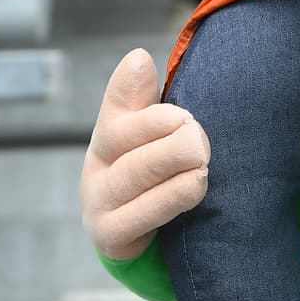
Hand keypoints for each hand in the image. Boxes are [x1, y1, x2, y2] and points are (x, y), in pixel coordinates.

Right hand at [80, 49, 210, 260]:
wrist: (151, 244)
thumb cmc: (158, 178)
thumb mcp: (154, 138)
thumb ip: (146, 101)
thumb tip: (138, 56)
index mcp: (109, 135)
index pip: (116, 106)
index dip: (131, 87)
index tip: (155, 73)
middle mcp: (97, 166)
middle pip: (124, 139)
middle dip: (166, 131)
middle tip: (199, 132)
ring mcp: (99, 203)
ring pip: (133, 175)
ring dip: (171, 162)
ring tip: (203, 158)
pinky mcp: (110, 236)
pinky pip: (138, 216)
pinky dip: (170, 198)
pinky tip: (196, 185)